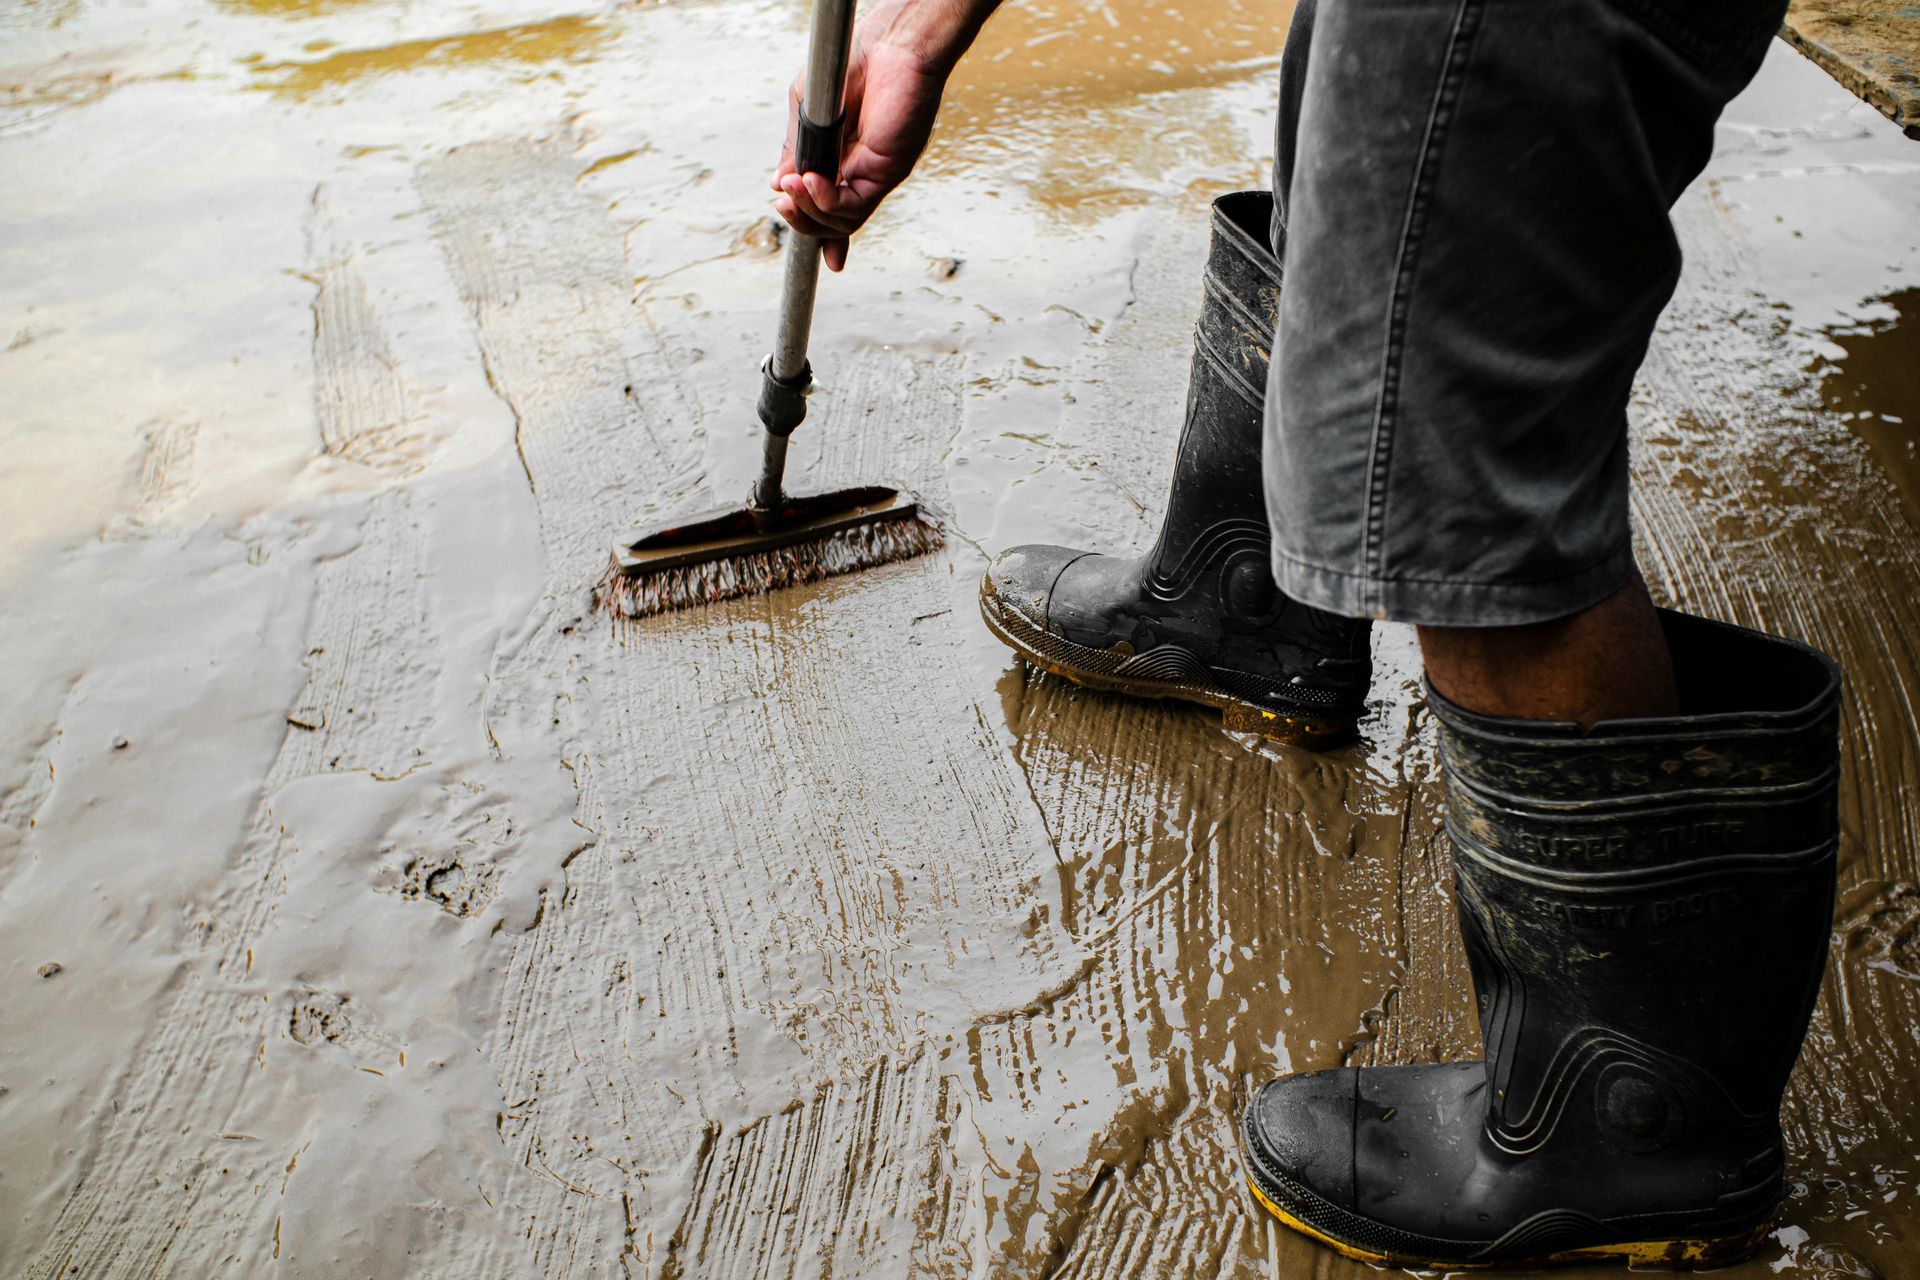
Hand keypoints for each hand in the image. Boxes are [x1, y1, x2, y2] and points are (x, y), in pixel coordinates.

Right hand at [771, 1, 994, 270]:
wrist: (889, 42)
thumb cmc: (852, 63)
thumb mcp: (809, 110)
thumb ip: (796, 149)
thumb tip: (779, 184)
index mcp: (838, 158)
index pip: (822, 204)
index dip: (804, 217)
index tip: (783, 208)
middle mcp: (858, 171)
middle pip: (830, 221)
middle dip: (801, 218)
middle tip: (782, 201)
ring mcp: (873, 173)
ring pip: (842, 220)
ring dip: (811, 210)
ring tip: (794, 186)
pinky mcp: (888, 171)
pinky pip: (856, 204)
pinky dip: (828, 200)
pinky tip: (811, 181)